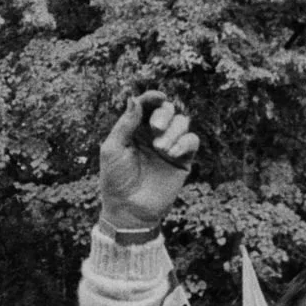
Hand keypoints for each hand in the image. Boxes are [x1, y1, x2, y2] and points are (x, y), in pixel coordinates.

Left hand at [97, 91, 199, 230]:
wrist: (129, 209)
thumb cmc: (115, 179)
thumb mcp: (113, 149)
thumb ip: (125, 124)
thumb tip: (133, 98)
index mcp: (134, 130)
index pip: (147, 107)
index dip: (153, 98)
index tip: (158, 97)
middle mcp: (153, 135)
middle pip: (168, 110)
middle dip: (164, 114)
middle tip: (156, 128)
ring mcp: (169, 147)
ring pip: (182, 123)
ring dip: (173, 131)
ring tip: (160, 148)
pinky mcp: (182, 160)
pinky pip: (192, 141)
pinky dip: (185, 142)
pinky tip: (172, 153)